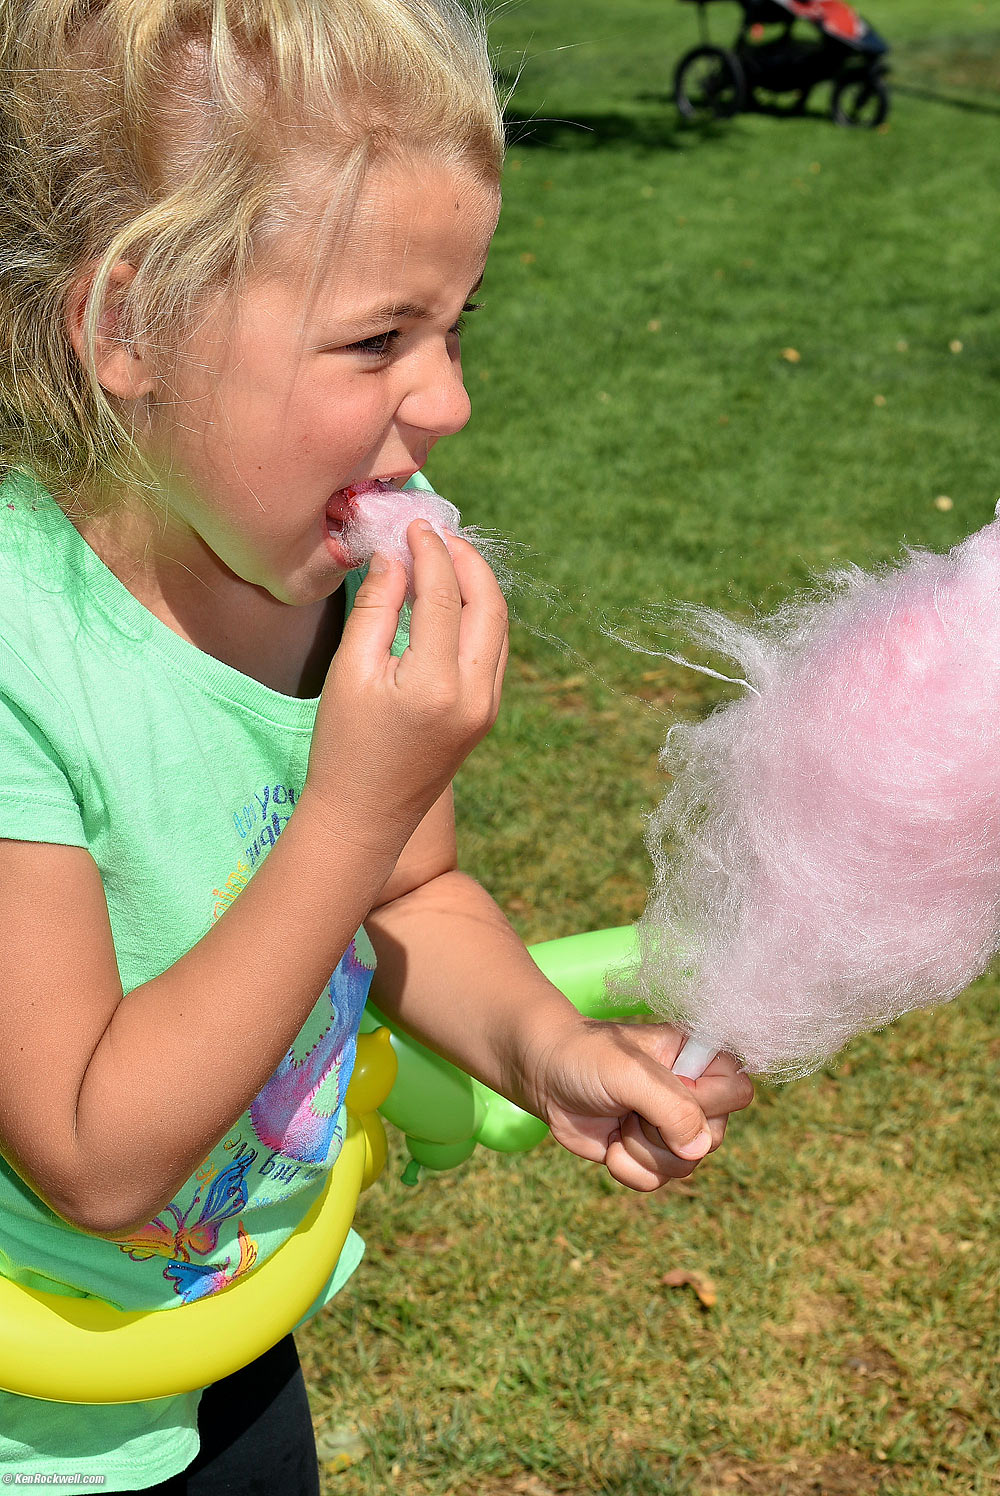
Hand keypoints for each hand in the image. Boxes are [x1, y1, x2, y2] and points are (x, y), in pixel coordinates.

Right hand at [303, 522, 507, 852]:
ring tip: (444, 559)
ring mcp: (486, 707)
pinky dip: (477, 617)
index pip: (443, 595)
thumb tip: (395, 558)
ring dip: (477, 587)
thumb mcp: (349, 673)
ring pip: (497, 628)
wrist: (364, 817)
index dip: (430, 553)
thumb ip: (376, 609)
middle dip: (467, 561)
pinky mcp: (485, 716)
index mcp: (435, 683)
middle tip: (437, 535)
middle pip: (488, 604)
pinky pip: (492, 652)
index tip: (413, 526)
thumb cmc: (344, 747)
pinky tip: (449, 601)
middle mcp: (474, 694)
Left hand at [526, 1018, 753, 1190]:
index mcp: (698, 1057)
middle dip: (665, 1132)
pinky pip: (658, 1181)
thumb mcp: (629, 1073)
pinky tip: (610, 1144)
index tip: (670, 1089)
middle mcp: (693, 1093)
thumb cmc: (586, 1057)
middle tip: (633, 1108)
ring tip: (620, 1121)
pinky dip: (629, 1169)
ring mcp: (671, 1126)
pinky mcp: (648, 1153)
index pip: (737, 1090)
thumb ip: (671, 1107)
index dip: (706, 1101)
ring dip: (643, 1151)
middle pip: (714, 1137)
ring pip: (686, 1165)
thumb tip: (699, 1150)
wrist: (543, 1074)